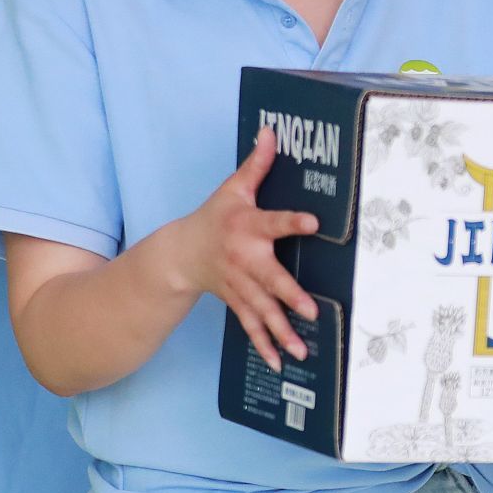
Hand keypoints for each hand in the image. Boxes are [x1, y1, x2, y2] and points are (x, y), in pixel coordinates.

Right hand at [169, 128, 319, 371]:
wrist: (180, 253)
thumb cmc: (216, 216)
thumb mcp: (232, 188)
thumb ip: (257, 164)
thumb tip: (272, 130)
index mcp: (248, 227)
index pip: (273, 221)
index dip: (292, 221)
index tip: (312, 222)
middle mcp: (245, 260)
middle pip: (269, 279)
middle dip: (289, 296)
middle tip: (312, 310)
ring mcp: (240, 285)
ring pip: (262, 311)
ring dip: (281, 331)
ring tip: (302, 351)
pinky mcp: (237, 302)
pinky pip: (252, 326)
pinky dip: (265, 345)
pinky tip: (282, 363)